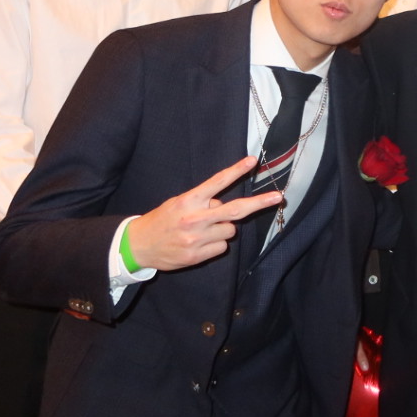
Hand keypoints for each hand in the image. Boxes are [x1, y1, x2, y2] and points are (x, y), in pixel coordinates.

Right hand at [125, 156, 282, 271]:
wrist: (138, 246)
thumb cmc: (162, 220)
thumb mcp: (178, 203)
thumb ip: (202, 201)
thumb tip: (223, 205)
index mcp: (189, 200)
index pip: (217, 182)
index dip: (236, 170)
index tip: (253, 161)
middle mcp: (195, 218)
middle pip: (236, 210)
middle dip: (259, 203)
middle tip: (278, 197)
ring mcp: (197, 238)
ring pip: (230, 230)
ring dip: (223, 229)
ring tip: (203, 230)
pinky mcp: (197, 255)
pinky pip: (222, 247)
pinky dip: (216, 244)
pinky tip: (200, 243)